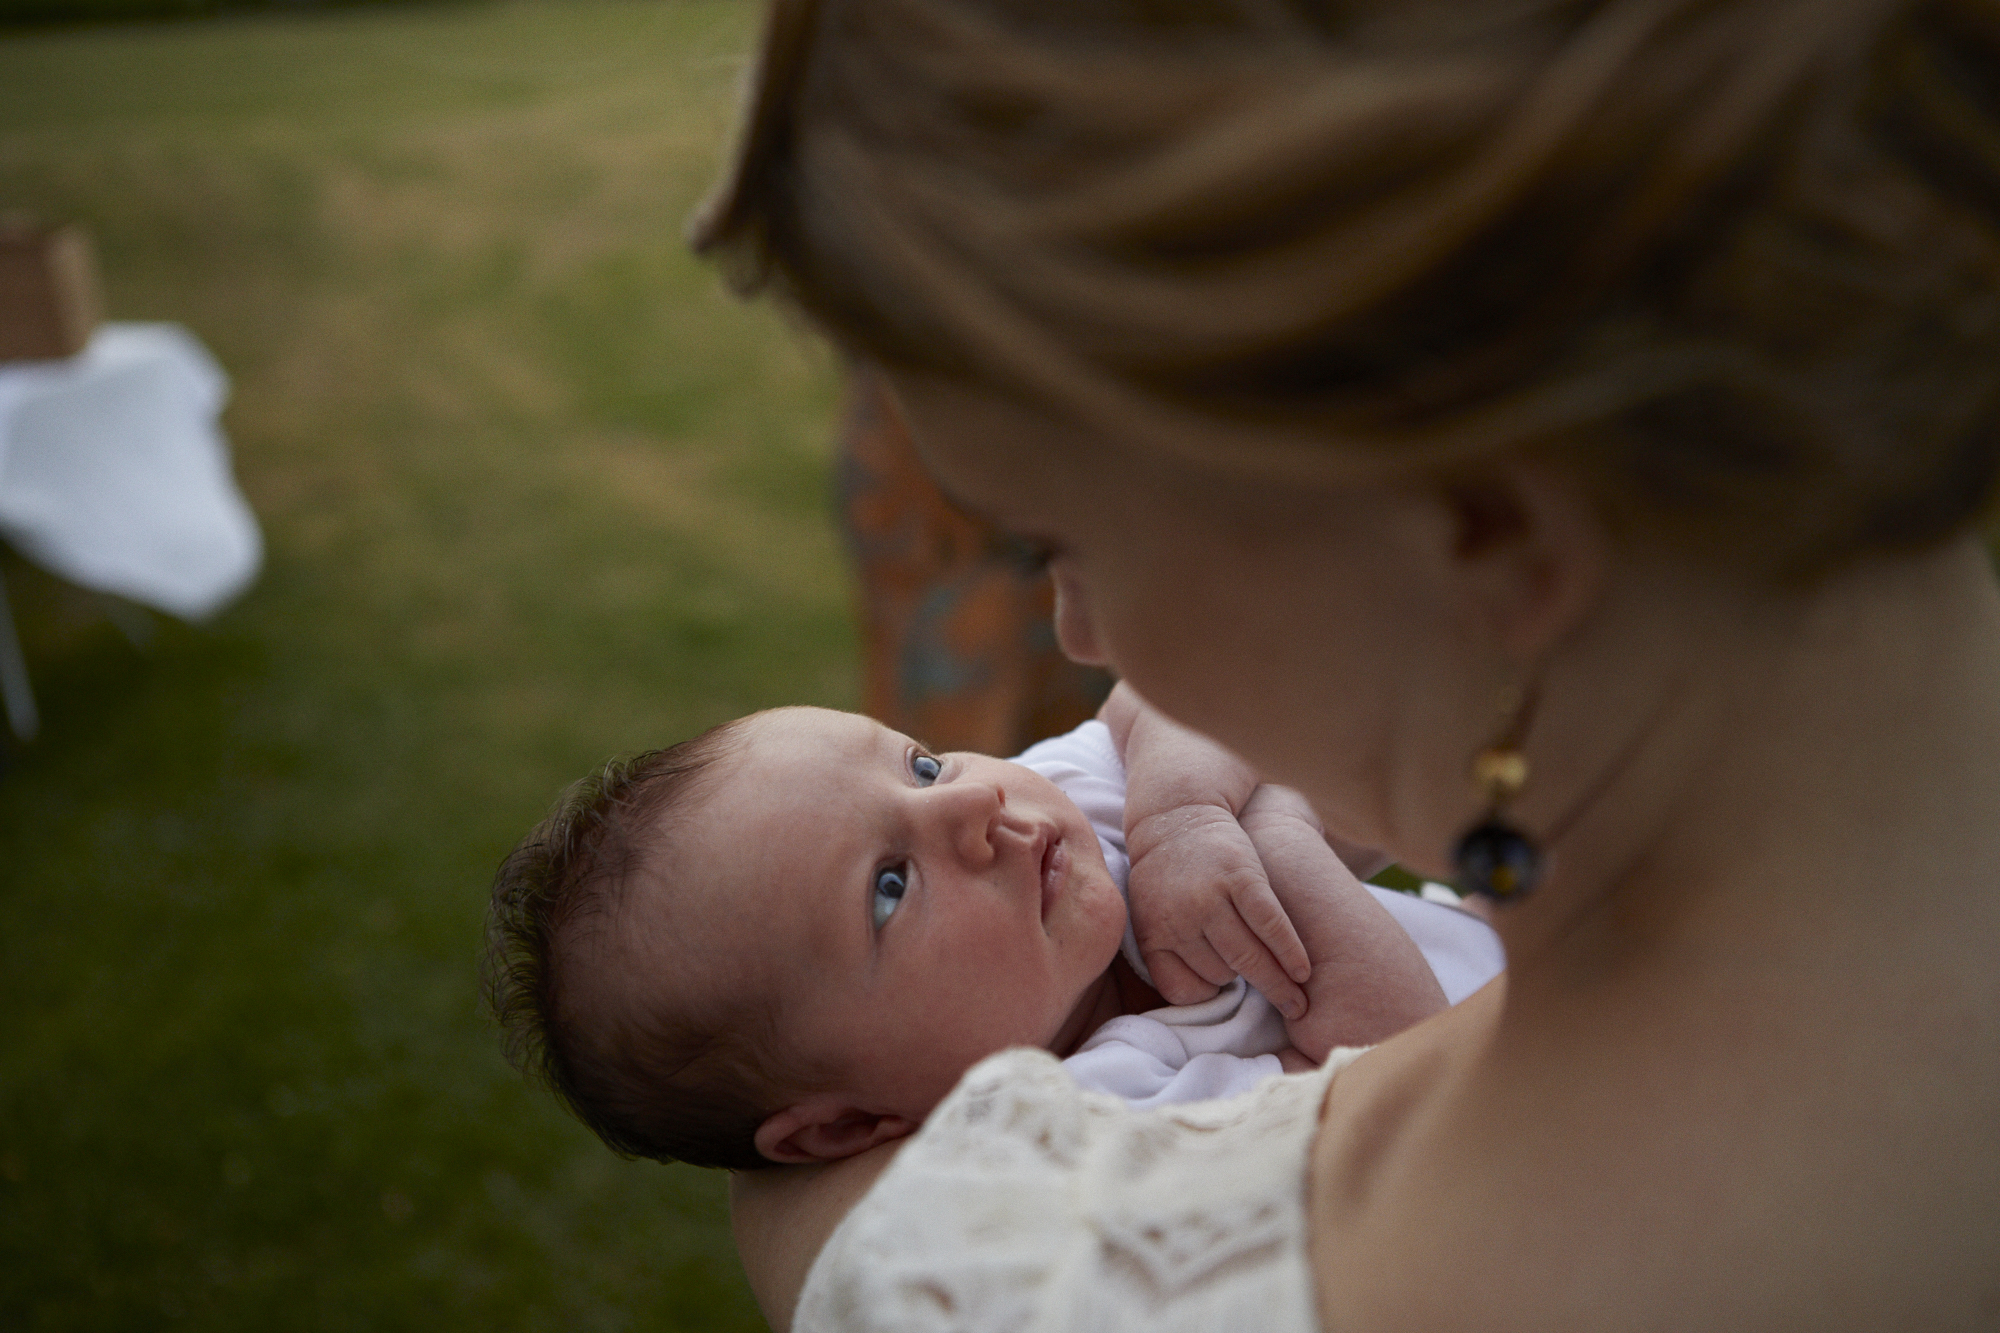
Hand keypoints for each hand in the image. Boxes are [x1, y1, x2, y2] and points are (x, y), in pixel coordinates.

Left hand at [1124, 802, 1310, 1018]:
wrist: (1176, 813)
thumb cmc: (1165, 875)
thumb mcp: (1148, 915)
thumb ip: (1168, 952)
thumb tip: (1206, 997)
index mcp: (1154, 932)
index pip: (1184, 989)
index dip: (1206, 992)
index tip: (1224, 989)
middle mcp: (1179, 918)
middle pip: (1221, 976)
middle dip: (1249, 988)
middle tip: (1284, 1008)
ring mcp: (1210, 898)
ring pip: (1249, 958)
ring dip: (1278, 984)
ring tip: (1298, 1001)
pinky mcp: (1241, 877)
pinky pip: (1271, 926)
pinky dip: (1290, 952)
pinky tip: (1303, 970)